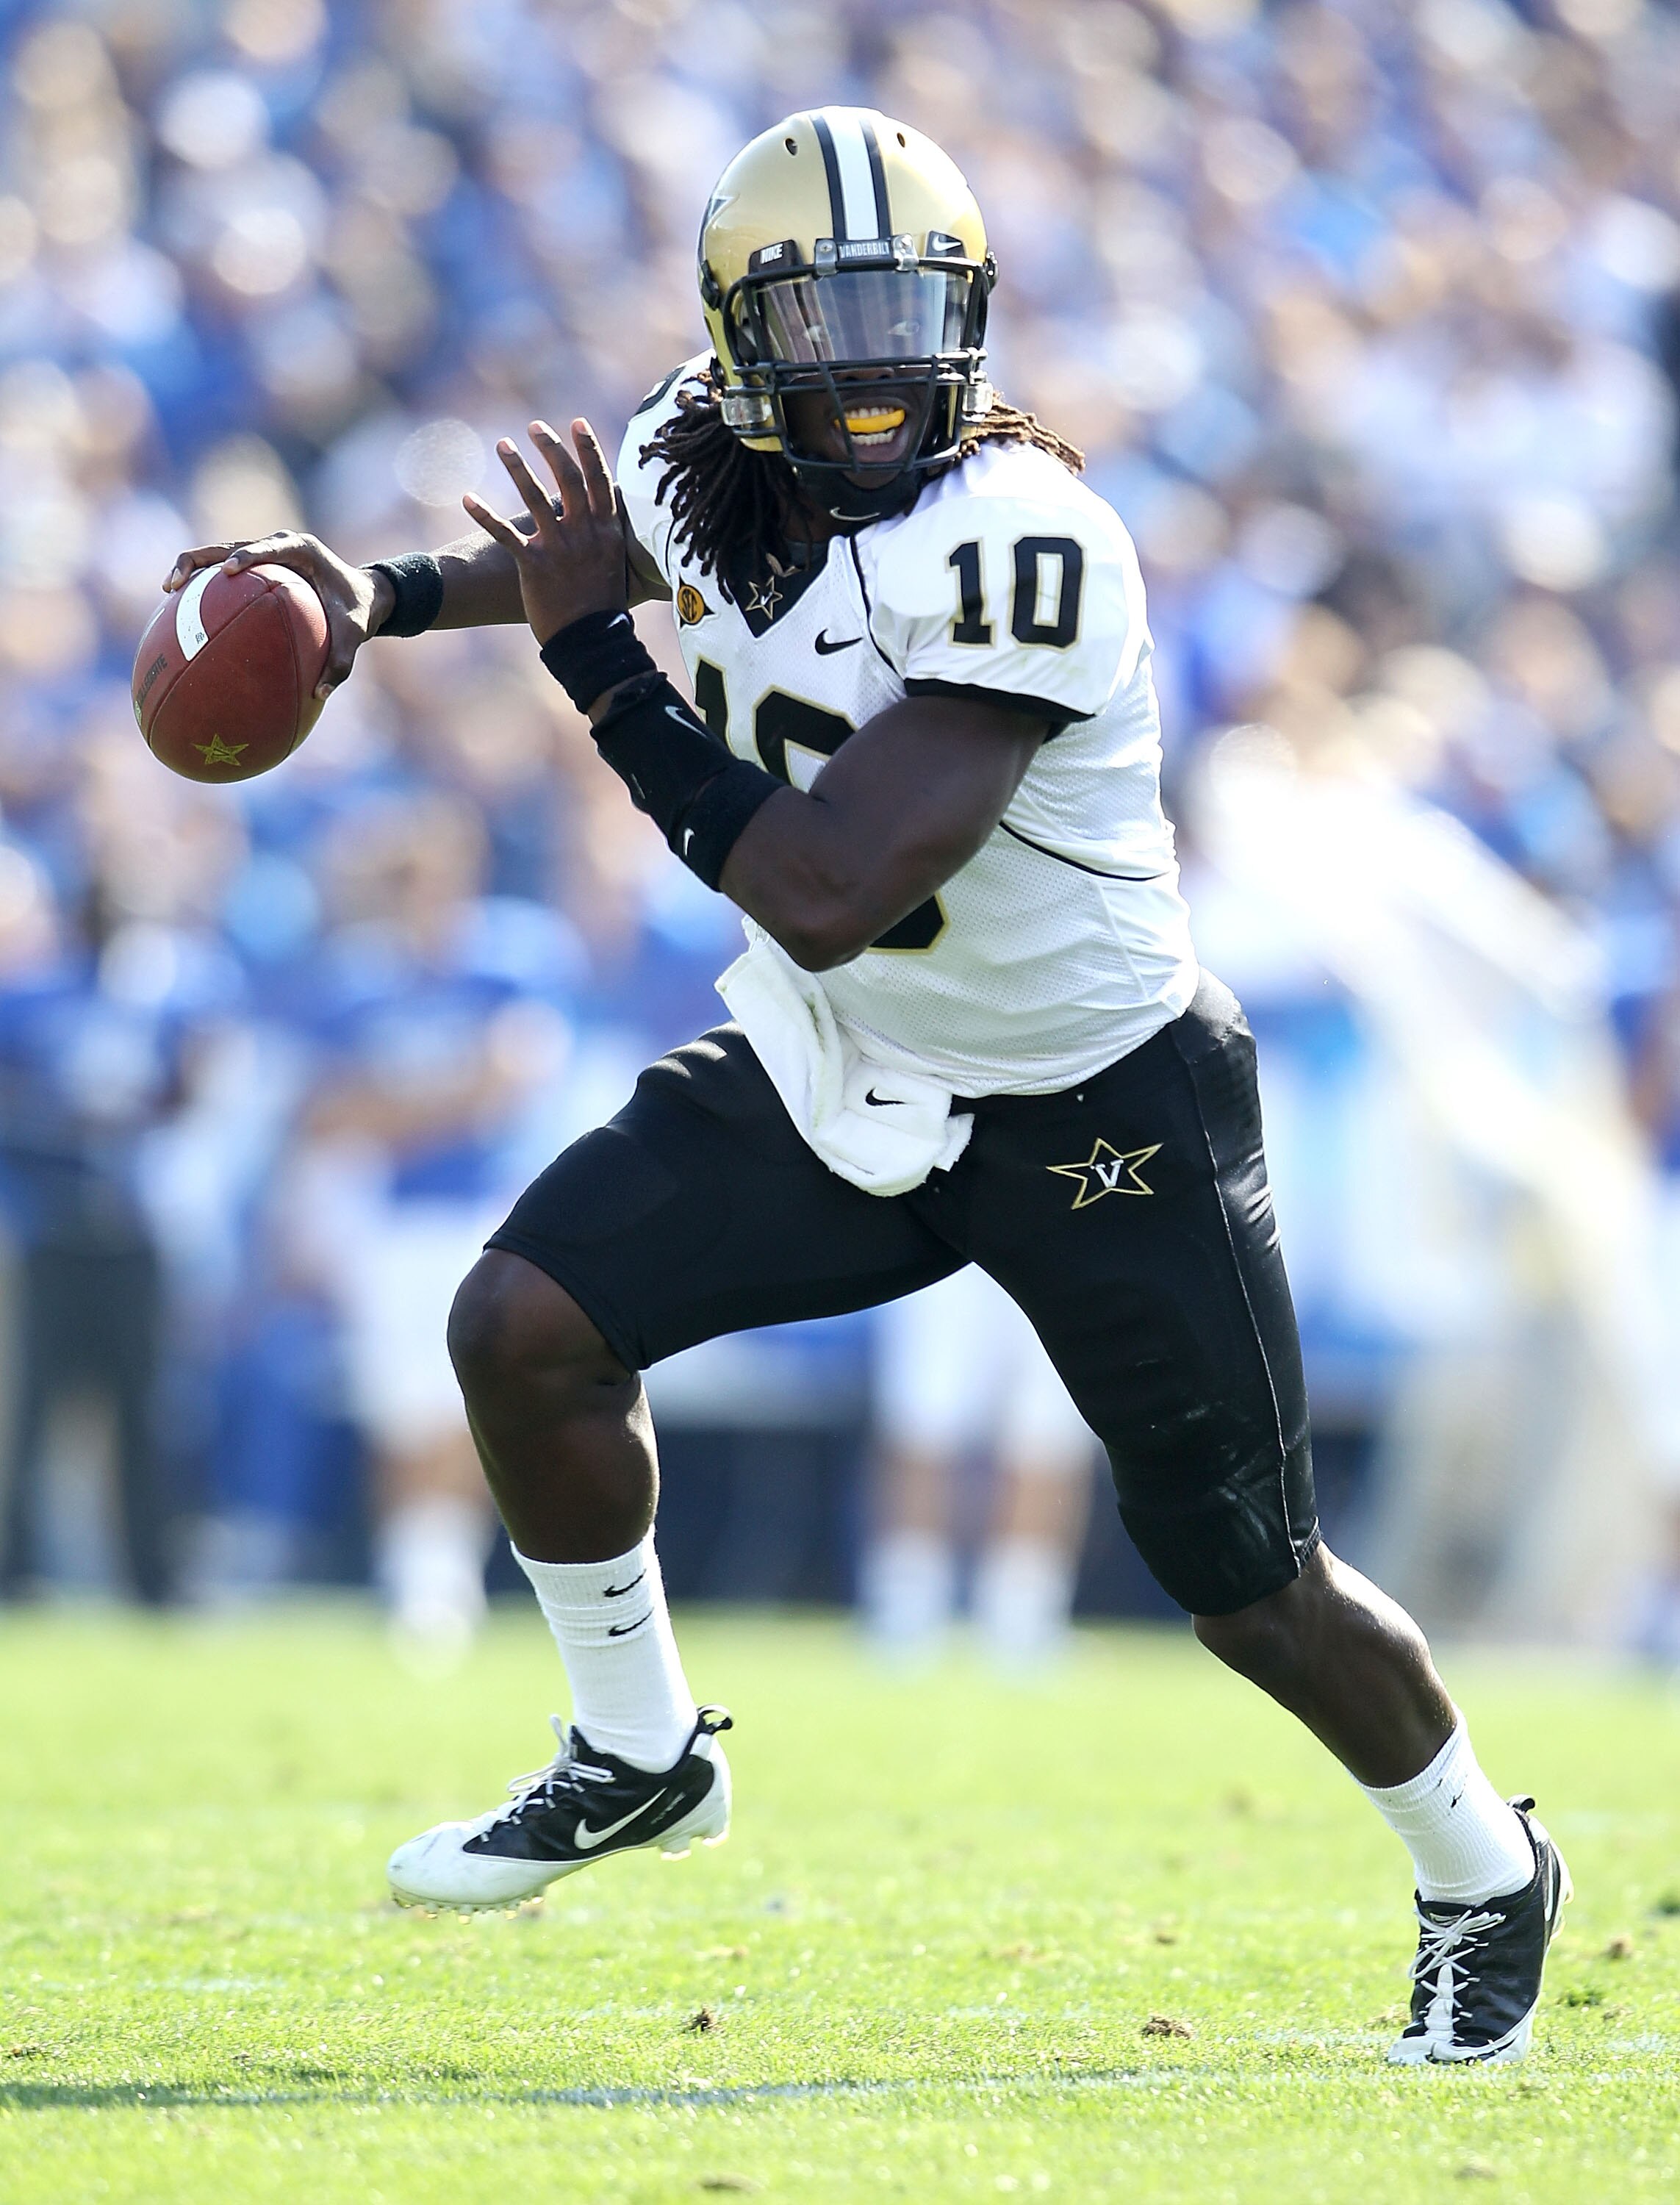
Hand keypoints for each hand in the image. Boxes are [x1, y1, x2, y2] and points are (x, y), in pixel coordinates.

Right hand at [162, 531, 391, 699]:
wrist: (362, 594)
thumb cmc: (357, 611)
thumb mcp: (355, 635)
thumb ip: (341, 663)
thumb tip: (320, 694)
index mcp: (300, 549)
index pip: (266, 548)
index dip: (246, 556)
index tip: (228, 571)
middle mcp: (277, 544)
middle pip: (226, 544)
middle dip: (197, 560)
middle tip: (175, 583)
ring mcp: (262, 552)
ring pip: (216, 553)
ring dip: (190, 567)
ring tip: (167, 590)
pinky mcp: (254, 564)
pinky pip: (222, 571)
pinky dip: (202, 584)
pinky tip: (180, 607)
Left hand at [462, 419, 625, 645]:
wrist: (591, 642)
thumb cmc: (603, 608)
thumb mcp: (615, 567)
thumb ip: (608, 539)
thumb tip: (609, 519)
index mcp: (607, 532)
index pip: (600, 480)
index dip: (588, 448)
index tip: (577, 422)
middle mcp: (584, 534)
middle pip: (568, 479)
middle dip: (552, 448)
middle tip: (536, 426)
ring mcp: (559, 548)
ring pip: (534, 498)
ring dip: (517, 467)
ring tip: (503, 445)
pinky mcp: (533, 565)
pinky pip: (504, 533)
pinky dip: (484, 513)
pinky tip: (467, 496)